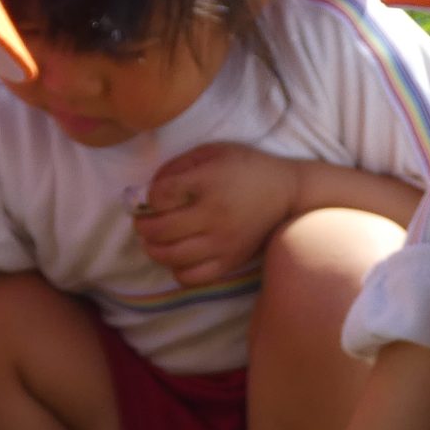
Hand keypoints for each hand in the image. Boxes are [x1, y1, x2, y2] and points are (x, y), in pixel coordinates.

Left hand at [134, 143, 303, 285]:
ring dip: (154, 249)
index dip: (148, 197)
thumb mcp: (213, 151)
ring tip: (156, 241)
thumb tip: (147, 191)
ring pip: (171, 257)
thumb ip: (178, 166)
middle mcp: (215, 216)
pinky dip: (177, 270)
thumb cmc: (246, 168)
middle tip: (144, 221)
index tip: (153, 197)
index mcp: (209, 183)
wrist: (286, 193)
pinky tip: (179, 256)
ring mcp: (222, 243)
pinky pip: (192, 277)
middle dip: (143, 226)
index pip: (160, 196)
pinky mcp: (230, 262)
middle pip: (160, 230)